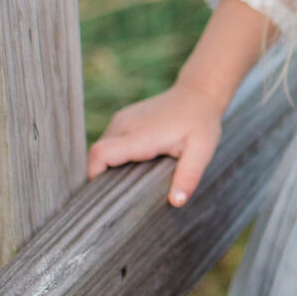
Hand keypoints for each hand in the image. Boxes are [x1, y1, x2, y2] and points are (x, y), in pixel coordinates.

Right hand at [85, 78, 225, 207]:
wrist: (198, 93)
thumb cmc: (201, 123)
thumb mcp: (201, 151)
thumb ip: (188, 176)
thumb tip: (177, 202)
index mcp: (141, 135)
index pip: (100, 154)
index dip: (94, 176)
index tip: (103, 195)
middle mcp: (125, 125)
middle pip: (97, 155)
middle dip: (101, 176)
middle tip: (118, 196)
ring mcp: (122, 119)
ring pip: (101, 148)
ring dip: (108, 166)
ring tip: (126, 183)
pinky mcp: (124, 119)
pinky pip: (109, 142)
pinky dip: (113, 156)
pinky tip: (131, 167)